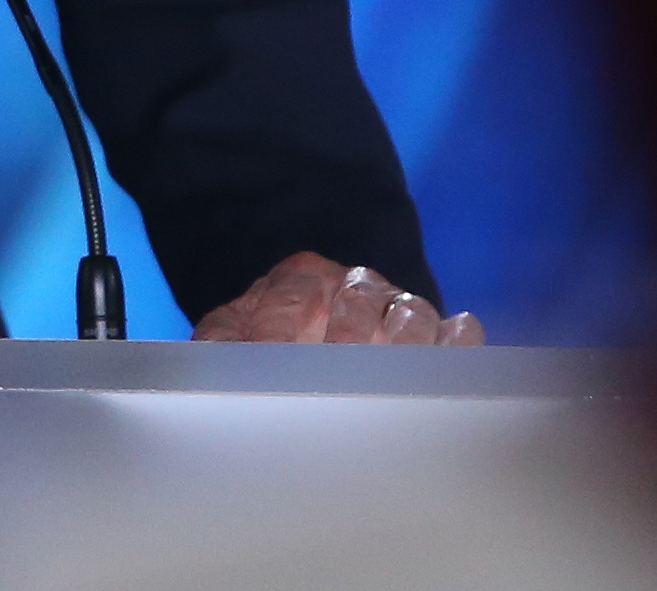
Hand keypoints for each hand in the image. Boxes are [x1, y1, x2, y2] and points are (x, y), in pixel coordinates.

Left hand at [191, 250, 482, 344]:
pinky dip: (457, 349)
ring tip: (396, 376)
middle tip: (340, 371)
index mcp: (298, 279)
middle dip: (348, 337)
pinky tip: (448, 371)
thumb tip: (196, 364)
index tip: (272, 362)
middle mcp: (353, 285)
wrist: (322, 318)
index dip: (279, 332)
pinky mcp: (440, 332)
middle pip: (357, 300)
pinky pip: (460, 332)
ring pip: (412, 312)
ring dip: (405, 345)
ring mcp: (400, 305)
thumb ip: (218, 343)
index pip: (290, 297)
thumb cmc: (275, 334)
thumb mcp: (237, 330)